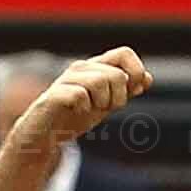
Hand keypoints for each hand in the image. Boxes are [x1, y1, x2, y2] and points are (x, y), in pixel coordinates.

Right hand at [15, 45, 150, 151]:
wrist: (44, 136)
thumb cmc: (74, 116)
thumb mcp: (106, 104)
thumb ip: (126, 91)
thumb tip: (147, 78)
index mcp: (95, 67)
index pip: (124, 53)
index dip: (135, 72)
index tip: (132, 92)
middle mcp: (80, 68)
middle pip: (117, 74)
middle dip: (119, 97)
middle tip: (105, 108)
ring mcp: (65, 81)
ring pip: (99, 81)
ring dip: (102, 103)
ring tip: (91, 110)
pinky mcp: (52, 96)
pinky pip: (78, 95)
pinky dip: (83, 108)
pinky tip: (77, 111)